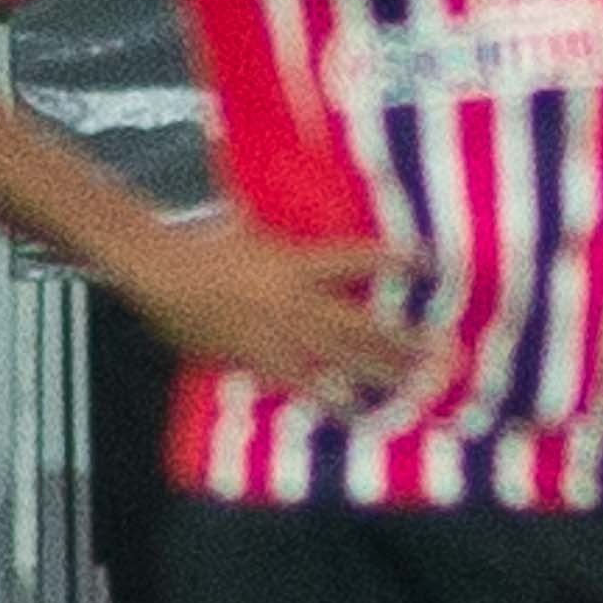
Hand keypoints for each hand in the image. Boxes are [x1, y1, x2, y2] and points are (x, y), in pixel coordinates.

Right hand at [113, 217, 431, 400]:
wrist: (162, 272)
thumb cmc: (204, 241)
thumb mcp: (251, 223)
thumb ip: (280, 225)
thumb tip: (299, 188)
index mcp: (299, 263)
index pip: (359, 259)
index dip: (394, 260)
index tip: (428, 262)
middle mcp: (299, 304)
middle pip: (363, 326)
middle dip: (403, 342)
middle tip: (440, 355)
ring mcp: (281, 338)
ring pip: (340, 362)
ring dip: (377, 378)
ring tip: (411, 393)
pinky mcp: (259, 362)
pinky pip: (299, 386)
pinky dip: (326, 400)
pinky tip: (350, 414)